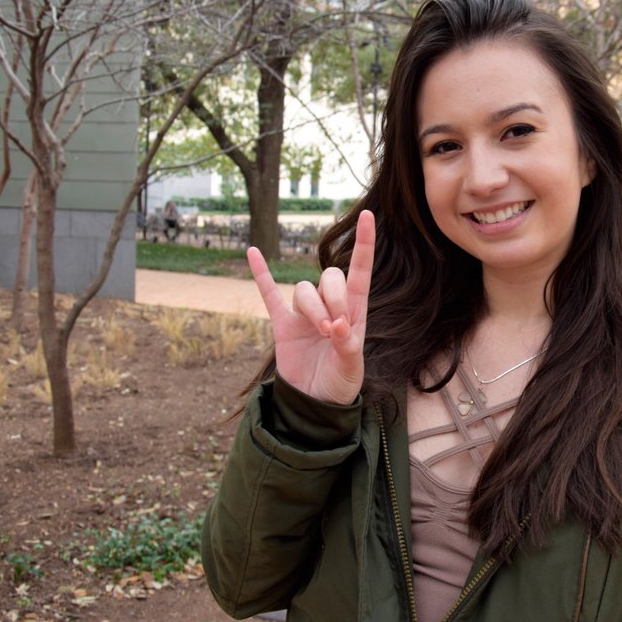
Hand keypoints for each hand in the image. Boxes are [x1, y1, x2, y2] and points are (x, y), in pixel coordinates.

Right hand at [247, 210, 374, 404]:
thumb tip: (338, 325)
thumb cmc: (340, 385)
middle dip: (333, 297)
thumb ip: (347, 347)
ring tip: (320, 332)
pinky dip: (261, 274)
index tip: (369, 216)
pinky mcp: (283, 324)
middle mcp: (330, 307)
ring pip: (303, 290)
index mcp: (355, 312)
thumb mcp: (351, 369)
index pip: (360, 271)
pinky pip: (269, 294)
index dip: (365, 244)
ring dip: (312, 307)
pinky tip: (252, 252)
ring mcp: (305, 314)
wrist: (314, 404)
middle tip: (335, 327)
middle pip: (329, 278)